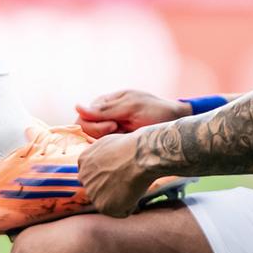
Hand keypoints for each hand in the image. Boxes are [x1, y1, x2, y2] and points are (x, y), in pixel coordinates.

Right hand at [76, 90, 190, 138]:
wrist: (175, 124)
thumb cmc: (155, 111)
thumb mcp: (130, 107)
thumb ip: (104, 109)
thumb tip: (76, 106)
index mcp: (104, 103)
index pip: (82, 116)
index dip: (94, 124)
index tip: (114, 125)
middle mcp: (104, 117)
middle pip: (85, 129)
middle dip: (99, 133)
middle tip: (119, 131)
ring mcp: (110, 130)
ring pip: (93, 141)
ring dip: (106, 141)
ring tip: (124, 137)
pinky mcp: (117, 143)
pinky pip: (104, 148)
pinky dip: (111, 149)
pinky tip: (124, 145)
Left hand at [77, 132, 153, 217]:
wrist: (138, 156)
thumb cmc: (129, 147)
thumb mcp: (107, 144)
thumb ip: (100, 157)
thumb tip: (105, 163)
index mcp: (83, 160)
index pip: (92, 176)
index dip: (108, 177)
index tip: (118, 175)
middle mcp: (84, 177)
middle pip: (98, 190)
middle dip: (112, 189)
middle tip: (127, 181)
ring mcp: (91, 193)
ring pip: (109, 202)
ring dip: (121, 199)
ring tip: (131, 184)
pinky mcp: (102, 206)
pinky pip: (120, 212)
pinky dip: (130, 206)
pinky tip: (134, 192)